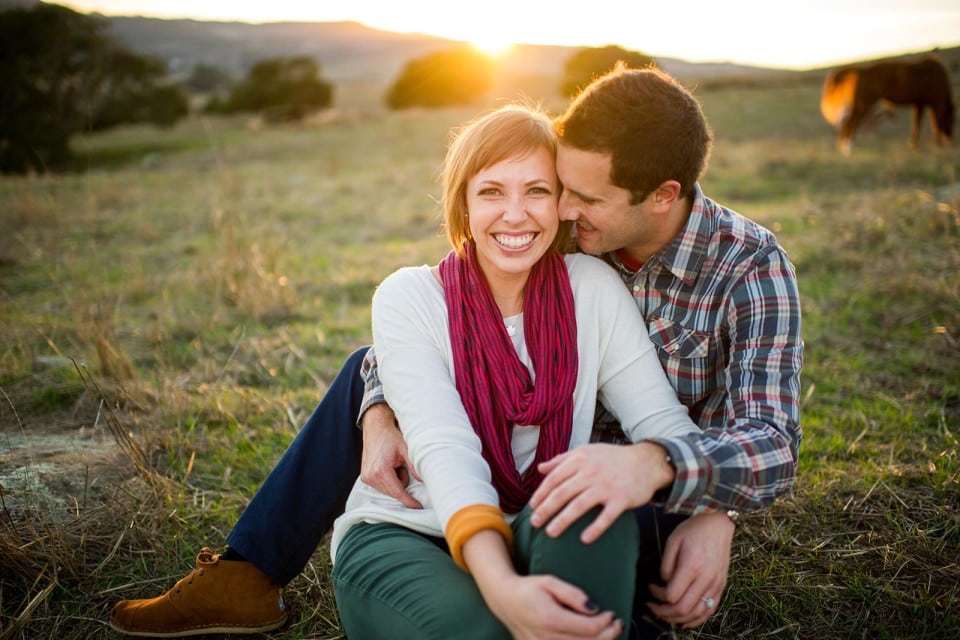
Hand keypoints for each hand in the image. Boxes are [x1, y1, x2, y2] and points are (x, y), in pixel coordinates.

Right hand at [359, 403, 421, 507]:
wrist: (376, 427)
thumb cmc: (391, 437)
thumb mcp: (406, 450)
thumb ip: (415, 467)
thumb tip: (425, 481)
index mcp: (381, 470)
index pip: (398, 492)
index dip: (409, 501)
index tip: (418, 507)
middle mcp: (371, 476)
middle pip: (393, 492)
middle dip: (402, 483)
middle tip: (402, 465)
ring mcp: (366, 477)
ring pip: (388, 490)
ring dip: (395, 481)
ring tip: (394, 464)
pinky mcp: (365, 477)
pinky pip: (382, 486)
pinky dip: (389, 480)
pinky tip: (389, 466)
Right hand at [467, 531, 621, 639]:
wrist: (504, 600)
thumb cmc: (528, 589)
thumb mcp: (550, 582)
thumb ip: (573, 595)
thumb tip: (594, 608)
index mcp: (550, 619)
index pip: (588, 628)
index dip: (605, 623)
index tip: (611, 613)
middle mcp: (546, 638)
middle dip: (608, 635)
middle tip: (616, 624)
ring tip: (608, 632)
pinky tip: (592, 639)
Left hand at [529, 442, 673, 542]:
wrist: (646, 462)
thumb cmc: (612, 458)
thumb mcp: (586, 452)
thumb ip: (562, 459)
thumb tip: (540, 468)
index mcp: (580, 460)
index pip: (554, 478)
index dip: (541, 493)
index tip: (532, 506)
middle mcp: (591, 472)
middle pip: (562, 493)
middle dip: (546, 509)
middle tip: (534, 523)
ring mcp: (607, 486)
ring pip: (579, 505)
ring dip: (563, 521)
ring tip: (550, 533)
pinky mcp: (622, 499)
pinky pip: (606, 517)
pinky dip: (595, 529)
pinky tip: (584, 539)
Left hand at [646, 511, 733, 628]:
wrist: (719, 523)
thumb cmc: (694, 529)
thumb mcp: (673, 540)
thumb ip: (666, 564)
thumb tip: (664, 582)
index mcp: (692, 566)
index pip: (672, 595)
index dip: (657, 596)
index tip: (651, 587)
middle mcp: (706, 579)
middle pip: (683, 609)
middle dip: (663, 612)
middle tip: (652, 606)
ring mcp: (716, 584)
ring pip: (696, 614)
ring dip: (678, 619)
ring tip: (664, 614)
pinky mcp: (721, 586)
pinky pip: (710, 611)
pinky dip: (696, 620)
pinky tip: (684, 621)